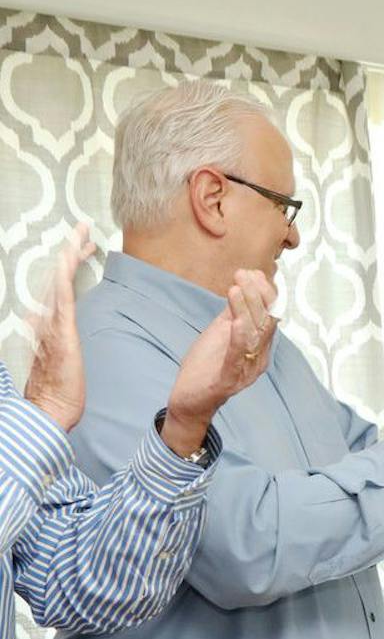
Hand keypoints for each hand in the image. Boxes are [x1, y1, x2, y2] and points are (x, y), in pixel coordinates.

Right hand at [23, 222, 96, 431]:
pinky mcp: (60, 332)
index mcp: (48, 324)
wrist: (50, 410)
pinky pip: (62, 299)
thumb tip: (45, 322)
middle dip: (71, 251)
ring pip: (60, 282)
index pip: (60, 288)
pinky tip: (69, 261)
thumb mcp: (60, 360)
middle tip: (84, 229)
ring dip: (69, 256)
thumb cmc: (58, 391)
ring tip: (80, 234)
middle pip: (59, 277)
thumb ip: (55, 340)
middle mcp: (45, 319)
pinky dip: (64, 278)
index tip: (82, 247)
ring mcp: (51, 324)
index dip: (70, 266)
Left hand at [160, 269, 276, 457]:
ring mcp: (246, 370)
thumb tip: (242, 284)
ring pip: (254, 337)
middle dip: (256, 295)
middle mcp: (259, 358)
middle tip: (243, 274)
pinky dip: (239, 338)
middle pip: (266, 323)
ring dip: (247, 310)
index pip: (270, 315)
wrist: (190, 399)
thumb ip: (233, 312)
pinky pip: (238, 358)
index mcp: (259, 345)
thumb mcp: (220, 332)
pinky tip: (236, 321)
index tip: (251, 272)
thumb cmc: (207, 365)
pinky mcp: (229, 381)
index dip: (265, 292)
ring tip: (236, 288)